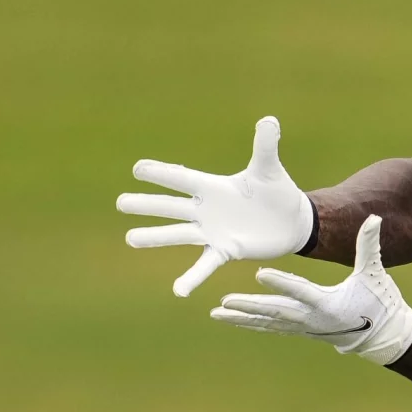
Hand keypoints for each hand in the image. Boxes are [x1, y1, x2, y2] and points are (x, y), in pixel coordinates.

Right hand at [119, 116, 314, 296]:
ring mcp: (212, 231)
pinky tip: (178, 291)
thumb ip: (264, 146)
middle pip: (171, 206)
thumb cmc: (276, 191)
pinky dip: (191, 278)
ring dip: (155, 237)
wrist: (290, 222)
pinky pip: (204, 265)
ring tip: (130, 239)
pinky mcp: (225, 250)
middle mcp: (206, 209)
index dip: (162, 173)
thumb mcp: (268, 168)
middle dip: (147, 204)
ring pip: (178, 234)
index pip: (182, 178)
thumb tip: (269, 120)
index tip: (138, 168)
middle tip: (121, 202)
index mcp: (212, 186)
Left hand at [210, 215, 411, 365]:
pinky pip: (269, 326)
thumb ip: (369, 246)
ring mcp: (304, 326)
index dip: (282, 283)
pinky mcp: (299, 329)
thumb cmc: (379, 302)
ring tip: (217, 312)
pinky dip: (250, 322)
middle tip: (225, 302)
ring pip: (267, 322)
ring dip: (242, 318)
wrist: (381, 335)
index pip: (301, 291)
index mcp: (329, 303)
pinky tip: (230, 318)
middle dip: (249, 307)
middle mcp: (312, 318)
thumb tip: (373, 218)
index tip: (260, 275)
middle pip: (276, 311)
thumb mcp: (374, 273)